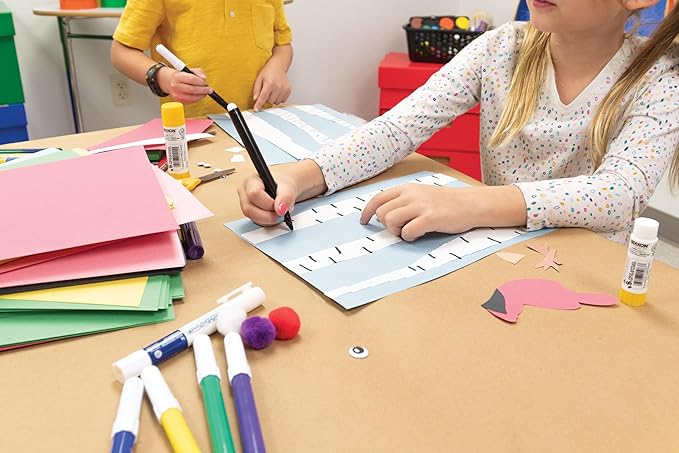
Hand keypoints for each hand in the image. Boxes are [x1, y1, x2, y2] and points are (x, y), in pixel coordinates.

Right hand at [157, 67, 212, 103]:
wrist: (170, 82)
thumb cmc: (181, 75)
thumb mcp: (190, 70)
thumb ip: (199, 72)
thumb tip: (204, 78)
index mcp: (177, 76)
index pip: (192, 79)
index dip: (200, 82)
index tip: (205, 82)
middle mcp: (175, 86)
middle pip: (193, 89)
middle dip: (203, 90)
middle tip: (209, 89)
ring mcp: (177, 94)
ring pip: (193, 97)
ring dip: (201, 95)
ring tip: (205, 92)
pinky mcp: (179, 101)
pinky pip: (191, 101)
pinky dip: (197, 99)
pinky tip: (199, 95)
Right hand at [238, 169, 299, 225]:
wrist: (284, 189)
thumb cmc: (283, 184)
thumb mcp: (288, 186)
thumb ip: (286, 197)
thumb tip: (281, 210)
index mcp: (251, 181)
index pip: (254, 193)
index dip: (268, 203)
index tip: (280, 207)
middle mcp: (244, 192)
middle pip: (249, 208)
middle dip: (268, 215)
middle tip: (281, 213)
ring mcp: (245, 204)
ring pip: (253, 217)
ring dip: (269, 219)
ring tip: (279, 212)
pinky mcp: (250, 214)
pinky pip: (257, 221)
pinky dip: (268, 221)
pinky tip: (274, 214)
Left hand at [252, 61, 291, 110]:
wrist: (278, 65)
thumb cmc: (268, 71)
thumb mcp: (259, 78)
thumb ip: (256, 89)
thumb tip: (255, 99)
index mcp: (269, 83)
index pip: (263, 97)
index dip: (259, 104)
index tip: (256, 109)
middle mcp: (278, 86)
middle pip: (270, 101)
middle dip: (267, 99)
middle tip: (266, 92)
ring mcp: (284, 88)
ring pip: (276, 102)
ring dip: (273, 99)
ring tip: (272, 91)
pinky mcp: (288, 90)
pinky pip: (282, 100)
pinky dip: (279, 98)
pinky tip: (277, 92)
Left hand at [360, 184, 478, 240]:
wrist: (471, 204)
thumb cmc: (446, 202)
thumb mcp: (422, 194)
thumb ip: (404, 201)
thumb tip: (384, 215)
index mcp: (407, 188)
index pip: (378, 198)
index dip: (367, 211)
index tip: (364, 221)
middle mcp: (411, 194)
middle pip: (382, 212)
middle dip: (387, 224)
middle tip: (400, 228)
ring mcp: (420, 206)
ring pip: (390, 221)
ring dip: (397, 231)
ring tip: (410, 231)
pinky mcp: (430, 218)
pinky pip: (407, 232)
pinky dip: (410, 237)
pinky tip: (419, 234)